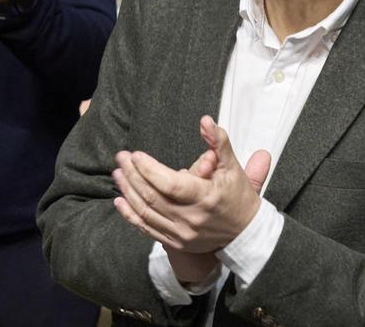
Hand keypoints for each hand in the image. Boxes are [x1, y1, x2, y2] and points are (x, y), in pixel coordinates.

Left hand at [113, 116, 270, 255]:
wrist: (245, 233)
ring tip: (118, 173)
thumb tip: (205, 120)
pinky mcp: (175, 243)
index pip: (170, 184)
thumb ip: (218, 142)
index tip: (136, 155)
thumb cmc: (238, 196)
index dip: (149, 169)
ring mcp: (182, 234)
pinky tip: (120, 200)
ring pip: (146, 212)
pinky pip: (147, 228)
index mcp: (206, 197)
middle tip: (121, 157)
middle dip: (133, 175)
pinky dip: (131, 215)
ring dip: (129, 191)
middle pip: (153, 196)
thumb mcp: (233, 166)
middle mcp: (191, 218)